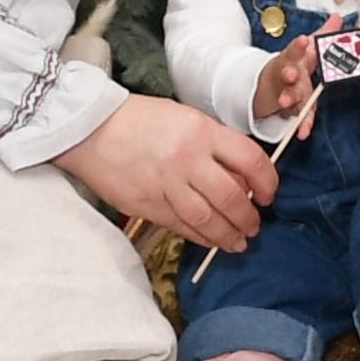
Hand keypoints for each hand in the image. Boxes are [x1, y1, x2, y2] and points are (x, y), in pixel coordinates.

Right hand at [55, 96, 275, 253]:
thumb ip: (215, 146)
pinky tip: (212, 240)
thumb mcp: (186, 119)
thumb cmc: (141, 120)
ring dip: (228, 235)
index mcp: (202, 131)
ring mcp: (166, 184)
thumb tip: (243, 180)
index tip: (269, 194)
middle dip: (249, 217)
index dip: (268, 182)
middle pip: (231, 197)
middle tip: (254, 225)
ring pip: (208, 219)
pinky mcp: (148, 205)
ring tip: (238, 241)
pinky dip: (201, 237)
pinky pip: (183, 227)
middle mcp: (188, 159)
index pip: (250, 160)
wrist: (90, 129)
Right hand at [254, 37, 320, 132]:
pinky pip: (297, 117)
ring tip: (285, 102)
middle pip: (287, 73)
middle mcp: (288, 74)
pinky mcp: (291, 109)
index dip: (299, 46)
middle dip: (288, 73)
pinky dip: (301, 125)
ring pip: (287, 95)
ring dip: (288, 98)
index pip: (295, 50)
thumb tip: (337, 17)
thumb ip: (322, 35)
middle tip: (291, 74)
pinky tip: (303, 133)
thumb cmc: (294, 63)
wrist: (270, 83)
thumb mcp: (306, 49)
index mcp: (294, 58)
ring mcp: (287, 92)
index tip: (303, 40)